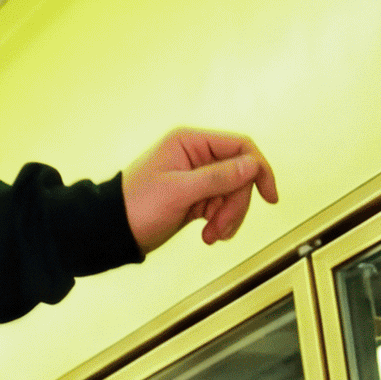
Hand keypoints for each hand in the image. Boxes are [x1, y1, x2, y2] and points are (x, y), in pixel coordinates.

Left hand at [123, 128, 279, 254]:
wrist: (111, 232)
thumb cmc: (136, 207)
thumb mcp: (179, 192)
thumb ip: (218, 178)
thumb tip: (253, 165)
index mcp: (189, 142)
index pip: (240, 146)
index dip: (259, 169)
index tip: (270, 196)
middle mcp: (195, 155)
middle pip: (240, 174)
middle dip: (236, 204)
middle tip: (222, 228)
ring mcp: (196, 177)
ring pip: (232, 194)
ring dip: (228, 218)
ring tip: (212, 237)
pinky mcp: (195, 197)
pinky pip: (221, 207)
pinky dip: (220, 223)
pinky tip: (208, 237)